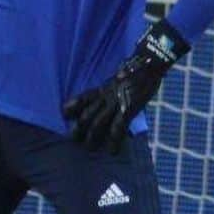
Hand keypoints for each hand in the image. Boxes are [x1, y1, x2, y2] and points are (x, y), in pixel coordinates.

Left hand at [63, 18, 189, 152]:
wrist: (149, 62)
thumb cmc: (137, 70)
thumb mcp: (120, 78)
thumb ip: (114, 88)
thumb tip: (115, 94)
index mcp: (104, 88)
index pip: (84, 97)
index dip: (72, 105)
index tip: (63, 113)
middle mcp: (106, 96)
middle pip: (87, 114)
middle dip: (79, 128)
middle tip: (72, 140)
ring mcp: (116, 102)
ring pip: (98, 123)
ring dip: (92, 138)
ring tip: (89, 149)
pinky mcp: (128, 109)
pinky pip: (118, 128)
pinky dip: (114, 141)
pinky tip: (113, 151)